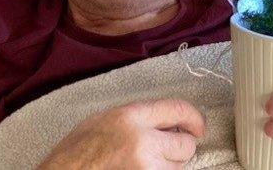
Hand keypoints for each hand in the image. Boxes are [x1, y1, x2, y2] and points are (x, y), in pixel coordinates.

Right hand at [38, 98, 205, 169]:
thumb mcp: (102, 121)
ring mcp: (147, 169)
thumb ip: (136, 118)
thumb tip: (166, 121)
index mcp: (130, 117)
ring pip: (177, 168)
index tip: (198, 126)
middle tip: (166, 152)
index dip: (194, 118)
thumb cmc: (74, 155)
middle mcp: (143, 141)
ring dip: (167, 167)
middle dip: (180, 148)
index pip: (178, 108)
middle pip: (186, 144)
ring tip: (141, 165)